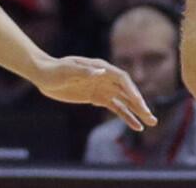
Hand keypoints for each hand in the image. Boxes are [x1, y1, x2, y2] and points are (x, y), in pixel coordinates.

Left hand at [32, 55, 156, 130]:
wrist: (44, 75)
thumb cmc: (55, 69)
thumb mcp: (67, 70)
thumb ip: (84, 71)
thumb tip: (102, 73)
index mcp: (101, 68)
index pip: (122, 79)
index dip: (131, 90)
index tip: (138, 102)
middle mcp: (106, 78)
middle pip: (128, 92)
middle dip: (140, 105)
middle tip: (151, 117)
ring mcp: (103, 89)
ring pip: (124, 102)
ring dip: (137, 112)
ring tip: (149, 124)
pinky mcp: (97, 98)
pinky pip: (115, 108)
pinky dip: (125, 116)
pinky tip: (134, 125)